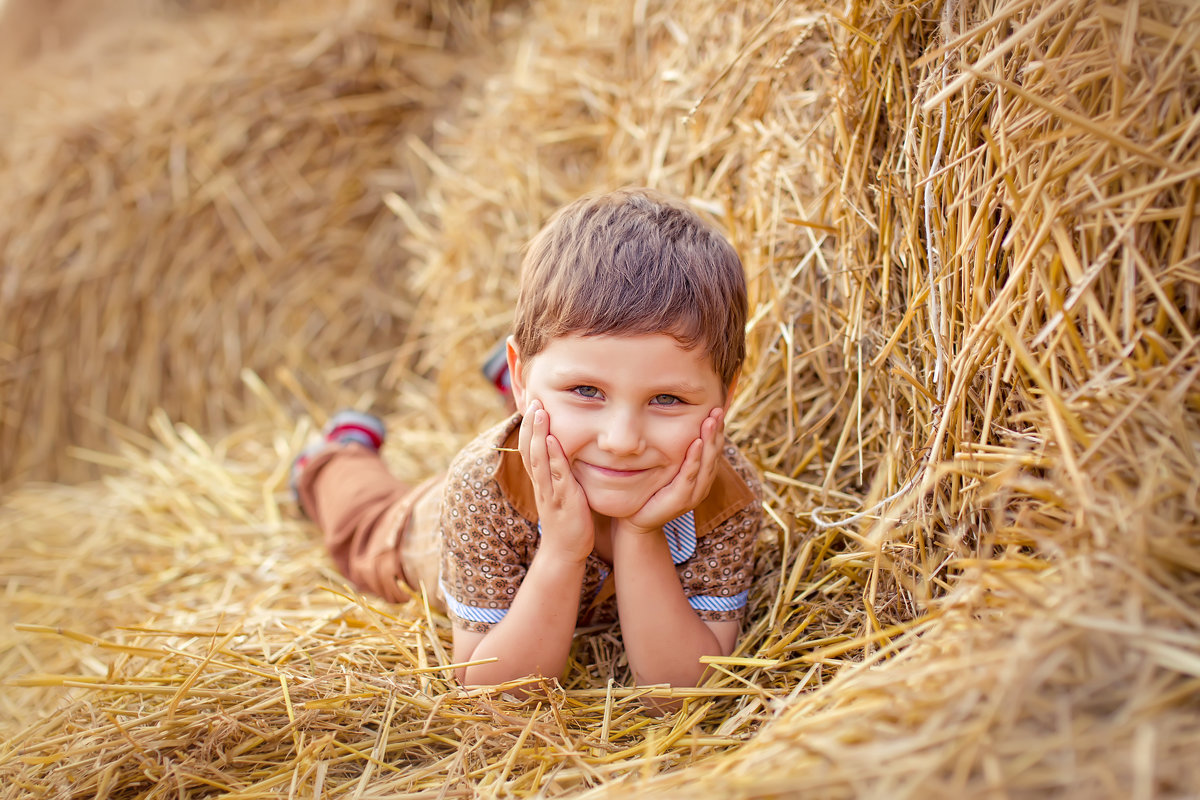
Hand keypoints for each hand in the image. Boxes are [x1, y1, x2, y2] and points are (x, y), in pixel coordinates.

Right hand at [518, 399, 593, 561]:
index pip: (529, 449)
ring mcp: (550, 492)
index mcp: (541, 480)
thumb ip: (561, 472)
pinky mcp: (564, 500)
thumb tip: (564, 452)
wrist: (566, 551)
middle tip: (533, 400)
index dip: (529, 428)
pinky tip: (552, 441)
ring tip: (540, 412)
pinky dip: (553, 458)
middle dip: (531, 424)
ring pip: (539, 460)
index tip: (532, 405)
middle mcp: (541, 484)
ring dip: (537, 435)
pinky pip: (556, 476)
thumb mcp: (562, 491)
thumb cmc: (568, 520)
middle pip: (529, 449)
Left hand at [618, 407, 724, 535]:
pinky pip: (690, 475)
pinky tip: (696, 443)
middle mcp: (702, 485)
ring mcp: (694, 493)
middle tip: (718, 409)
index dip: (717, 431)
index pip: (713, 450)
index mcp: (701, 477)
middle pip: (714, 454)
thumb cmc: (651, 493)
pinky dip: (695, 458)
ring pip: (706, 463)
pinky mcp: (681, 500)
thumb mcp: (666, 470)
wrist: (638, 522)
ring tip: (711, 420)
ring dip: (709, 440)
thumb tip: (674, 426)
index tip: (717, 409)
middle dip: (716, 431)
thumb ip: (674, 454)